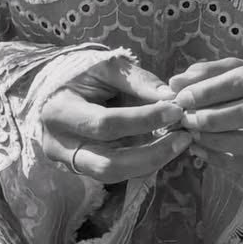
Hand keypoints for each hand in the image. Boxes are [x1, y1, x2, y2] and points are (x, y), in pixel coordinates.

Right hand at [39, 52, 190, 183]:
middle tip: (184, 137)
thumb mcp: (107, 67)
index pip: (106, 123)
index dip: (143, 120)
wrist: (58, 91)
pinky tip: (164, 148)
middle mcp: (60, 145)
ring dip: (151, 162)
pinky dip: (143, 163)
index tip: (176, 110)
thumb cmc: (83, 75)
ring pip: (113, 175)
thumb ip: (137, 81)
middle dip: (151, 153)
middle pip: (108, 163)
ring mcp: (69, 162)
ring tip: (179, 143)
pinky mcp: (83, 169)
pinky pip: (116, 174)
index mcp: (60, 112)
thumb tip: (170, 97)